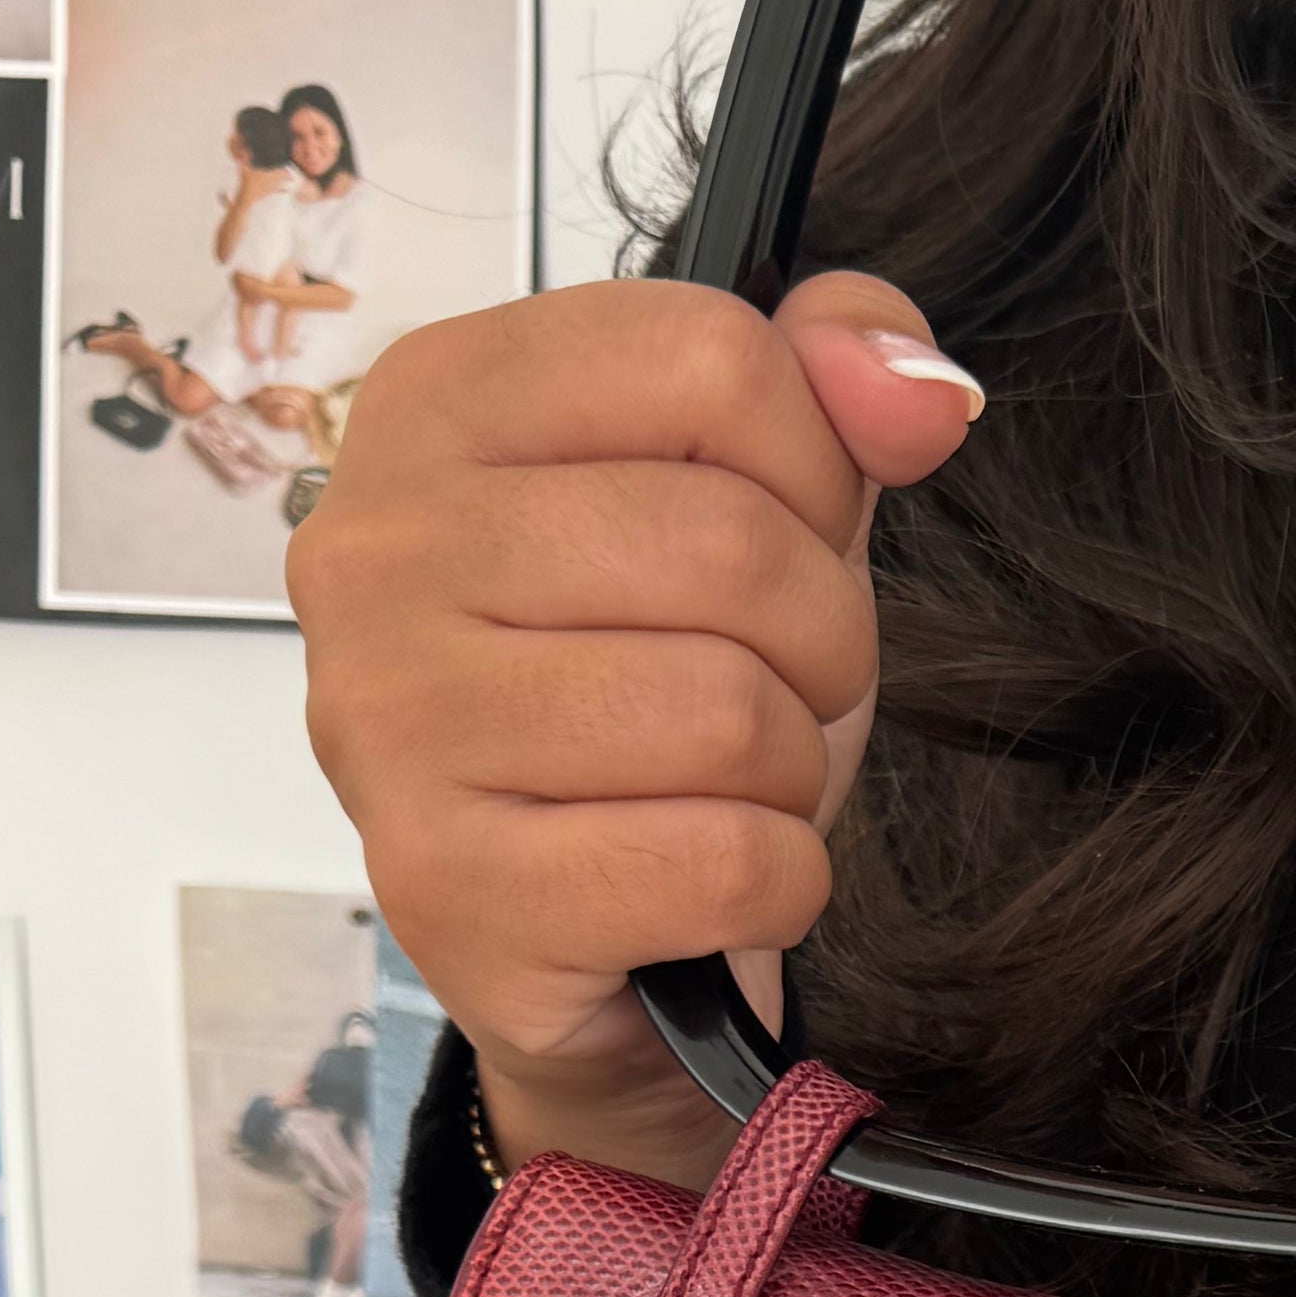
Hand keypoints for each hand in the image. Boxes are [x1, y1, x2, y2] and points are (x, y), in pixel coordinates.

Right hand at [287, 270, 987, 1191]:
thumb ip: (838, 384)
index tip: (784, 535)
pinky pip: (719, 862)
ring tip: (730, 783)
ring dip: (789, 770)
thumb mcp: (768, 504)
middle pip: (729, 545)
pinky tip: (714, 880)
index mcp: (439, 402)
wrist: (604, 940)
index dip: (812, 466)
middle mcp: (379, 548)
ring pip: (725, 711)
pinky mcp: (446, 890)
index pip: (708, 356)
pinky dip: (774, 884)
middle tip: (777, 688)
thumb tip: (916, 387)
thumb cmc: (662, 690)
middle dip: (821, 640)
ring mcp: (389, 723)